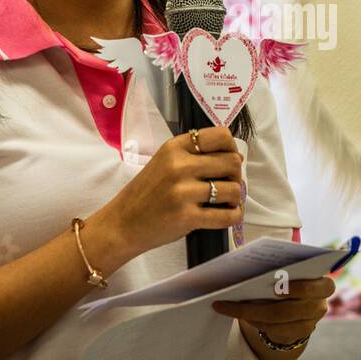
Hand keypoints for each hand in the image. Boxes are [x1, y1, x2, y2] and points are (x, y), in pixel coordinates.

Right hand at [91, 126, 243, 257]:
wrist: (122, 223)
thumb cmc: (146, 194)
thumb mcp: (164, 162)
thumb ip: (195, 155)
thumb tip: (237, 157)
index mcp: (174, 148)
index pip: (220, 136)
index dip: (232, 148)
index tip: (230, 160)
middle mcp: (179, 166)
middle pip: (232, 162)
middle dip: (236, 175)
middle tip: (229, 184)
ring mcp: (183, 192)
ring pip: (232, 189)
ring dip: (235, 198)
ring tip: (226, 202)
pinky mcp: (187, 217)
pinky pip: (226, 216)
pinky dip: (233, 216)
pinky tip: (228, 215)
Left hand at [211, 276, 335, 347]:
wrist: (300, 304)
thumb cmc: (294, 279)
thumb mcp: (294, 271)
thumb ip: (284, 267)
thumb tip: (251, 263)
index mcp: (324, 285)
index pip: (317, 287)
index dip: (300, 288)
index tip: (278, 288)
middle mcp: (320, 306)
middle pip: (289, 309)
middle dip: (260, 306)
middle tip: (237, 298)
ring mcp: (309, 324)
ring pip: (276, 322)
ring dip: (249, 313)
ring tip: (226, 305)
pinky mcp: (296, 335)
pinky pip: (272, 331)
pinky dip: (253, 321)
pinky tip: (237, 312)